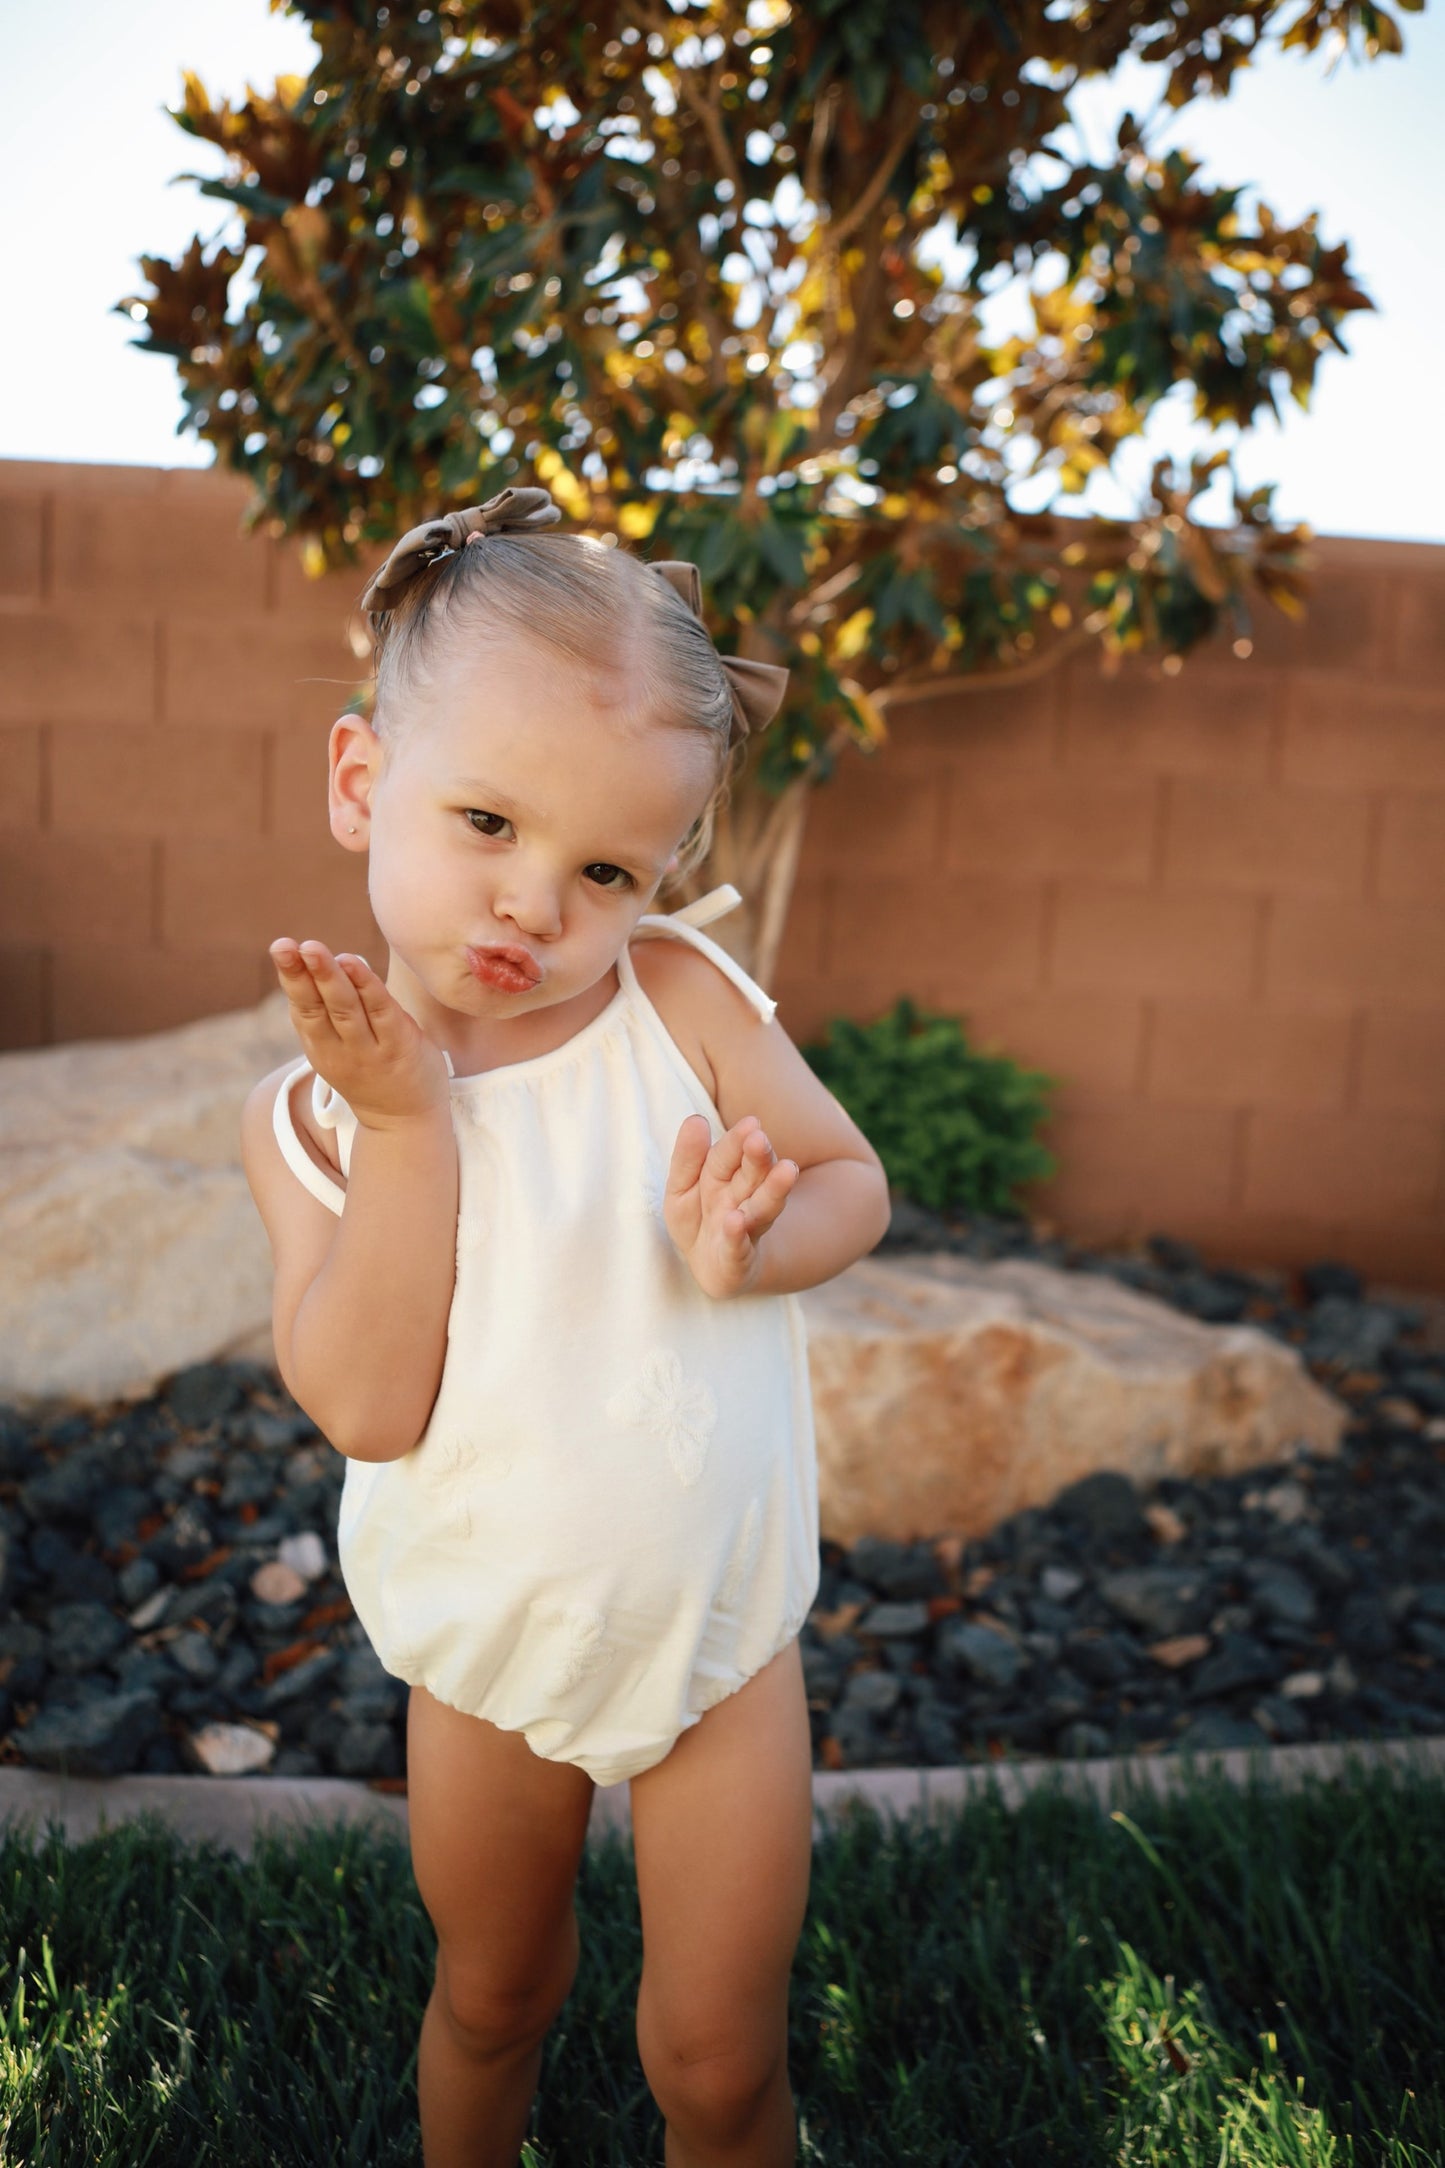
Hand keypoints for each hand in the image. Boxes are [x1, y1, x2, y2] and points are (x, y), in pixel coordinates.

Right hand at [269, 938, 450, 1130]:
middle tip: (285, 945)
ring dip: (329, 977)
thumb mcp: (337, 1047)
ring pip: (345, 1008)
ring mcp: (369, 1050)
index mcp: (320, 1047)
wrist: (404, 1121)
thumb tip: (320, 960)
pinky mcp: (399, 1046)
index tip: (281, 948)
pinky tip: (353, 963)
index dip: (291, 978)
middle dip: (300, 974)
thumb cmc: (370, 1070)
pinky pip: (381, 1012)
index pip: (303, 1008)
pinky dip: (366, 987)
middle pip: (316, 1007)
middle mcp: (339, 1050)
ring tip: (313, 949)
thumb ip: (327, 1010)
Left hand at [662, 1113, 799, 1298]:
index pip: (728, 1154)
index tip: (751, 1123)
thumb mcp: (681, 1187)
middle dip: (758, 1158)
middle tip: (761, 1140)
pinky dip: (737, 1236)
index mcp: (725, 1176)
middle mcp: (742, 1199)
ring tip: (787, 1170)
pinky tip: (736, 1221)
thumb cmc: (698, 1220)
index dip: (737, 1140)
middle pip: (753, 1176)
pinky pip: (738, 1247)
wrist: (713, 1268)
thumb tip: (696, 1119)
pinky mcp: (739, 1260)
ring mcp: (746, 1230)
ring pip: (762, 1207)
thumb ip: (688, 1157)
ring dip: (773, 1190)